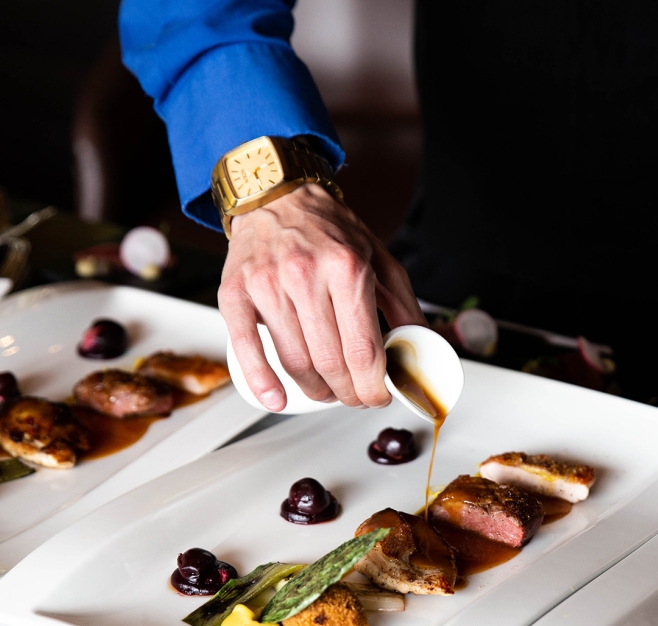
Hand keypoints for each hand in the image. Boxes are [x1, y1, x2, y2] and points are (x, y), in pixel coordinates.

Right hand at [219, 183, 425, 411]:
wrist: (276, 194)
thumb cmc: (327, 229)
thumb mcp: (378, 257)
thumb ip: (402, 304)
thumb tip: (422, 346)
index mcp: (346, 268)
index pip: (363, 349)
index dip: (373, 386)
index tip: (378, 396)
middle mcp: (305, 276)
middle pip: (330, 363)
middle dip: (348, 393)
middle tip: (354, 397)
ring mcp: (266, 286)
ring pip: (295, 362)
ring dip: (315, 391)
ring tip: (326, 392)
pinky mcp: (235, 293)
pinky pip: (246, 347)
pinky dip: (262, 382)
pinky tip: (277, 399)